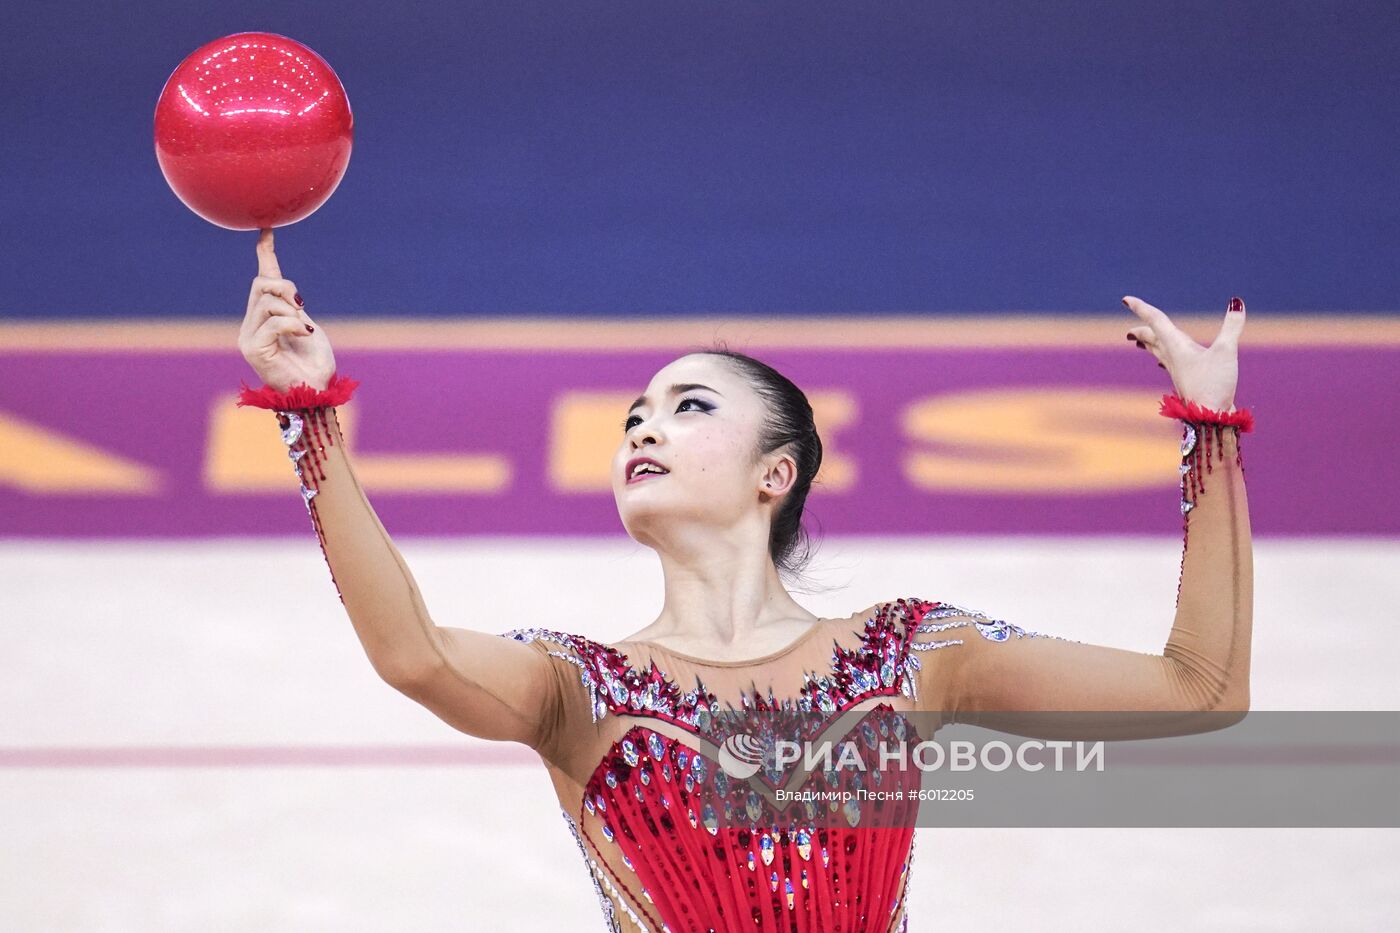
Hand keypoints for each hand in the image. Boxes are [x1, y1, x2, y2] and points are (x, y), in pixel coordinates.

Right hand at [237, 229, 335, 392]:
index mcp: (264, 319)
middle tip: (302, 305)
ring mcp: (249, 337)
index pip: (262, 280)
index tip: (267, 231)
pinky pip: (273, 320)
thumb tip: (286, 289)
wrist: (317, 392)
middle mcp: (251, 325)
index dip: (266, 254)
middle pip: (261, 284)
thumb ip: (293, 306)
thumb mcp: (307, 325)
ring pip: (266, 300)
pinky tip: (304, 334)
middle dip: (286, 287)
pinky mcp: (253, 348)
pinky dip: (293, 324)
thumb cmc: (315, 365)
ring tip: (303, 328)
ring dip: (291, 310)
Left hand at [1123, 296, 1245, 411]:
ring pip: (1157, 353)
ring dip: (1148, 344)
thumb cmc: (1213, 385)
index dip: (1141, 308)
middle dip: (1140, 331)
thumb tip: (1236, 302)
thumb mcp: (1226, 352)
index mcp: (1176, 346)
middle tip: (1129, 330)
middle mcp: (1171, 357)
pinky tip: (1164, 364)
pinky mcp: (1183, 382)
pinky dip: (1162, 358)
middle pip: (1151, 339)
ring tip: (1139, 342)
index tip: (1126, 300)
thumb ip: (1232, 326)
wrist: (1208, 418)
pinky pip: (1167, 365)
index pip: (1156, 321)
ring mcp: (1176, 371)